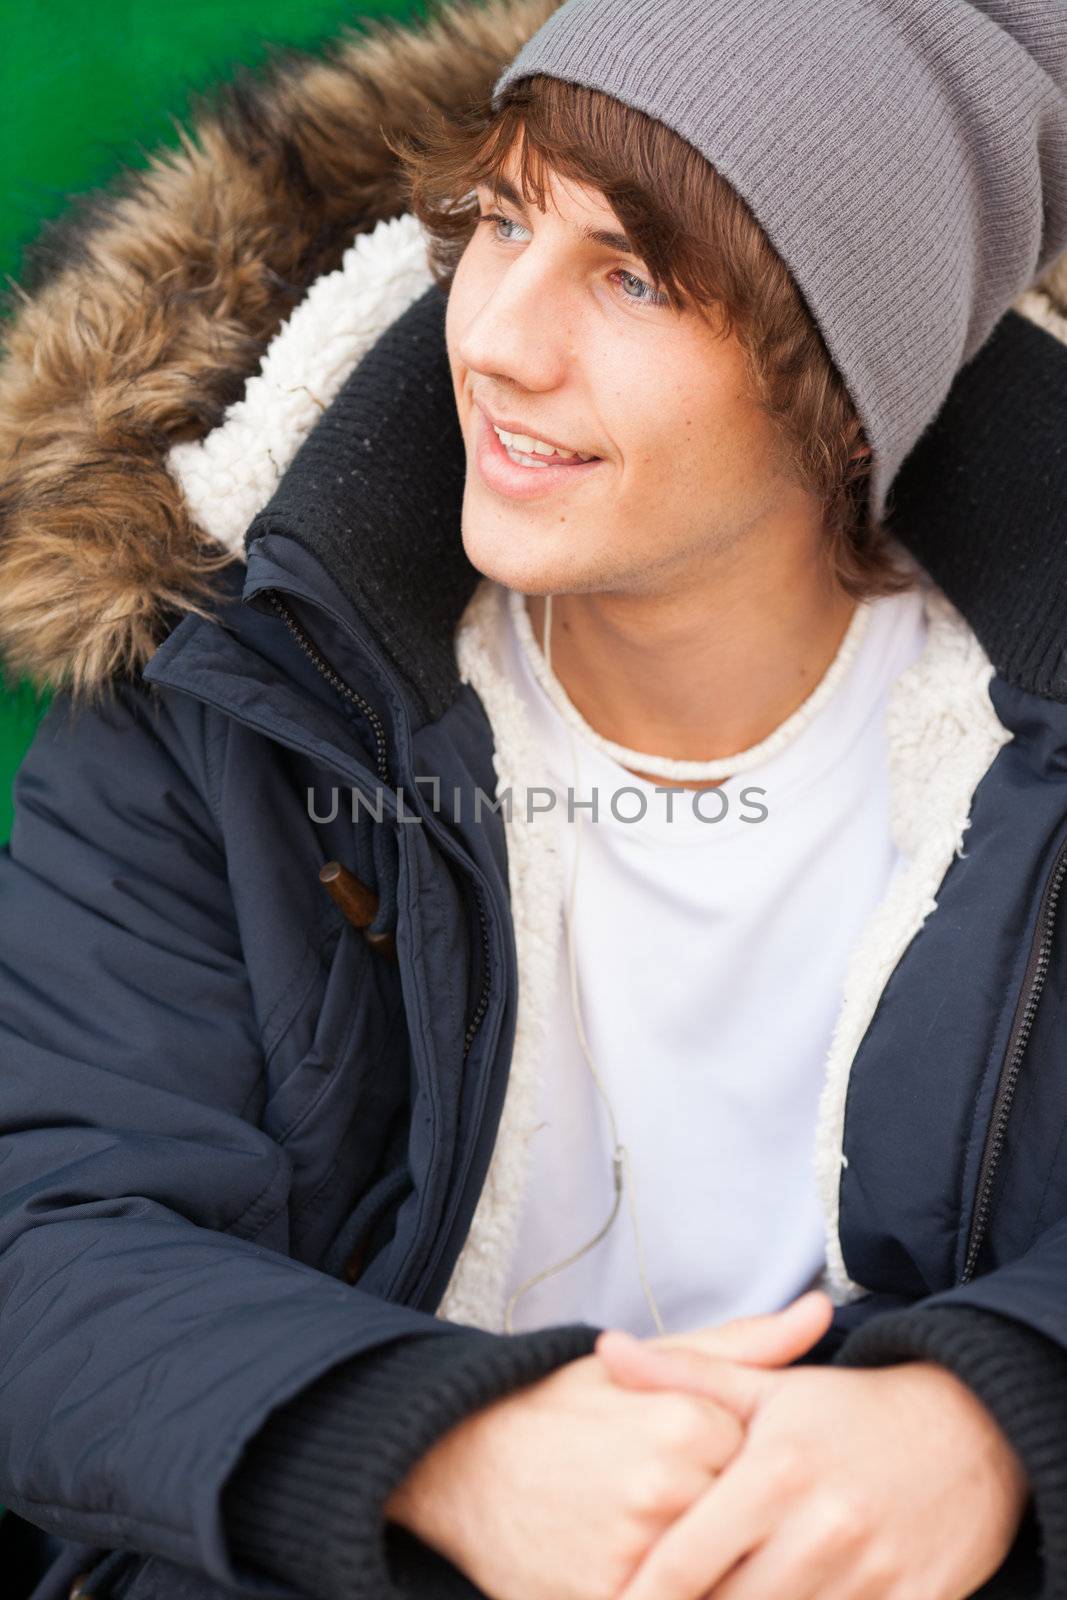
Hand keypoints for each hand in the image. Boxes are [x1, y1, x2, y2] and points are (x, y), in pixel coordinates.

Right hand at [383, 1293, 830, 1599]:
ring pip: (722, 1581)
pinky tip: (678, 1577)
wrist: (461, 1462)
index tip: (726, 1474)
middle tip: (716, 1521)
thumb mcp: (645, 1364)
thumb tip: (823, 1310)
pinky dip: (685, 1596)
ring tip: (706, 1553)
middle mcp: (664, 1490)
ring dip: (721, 1575)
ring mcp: (634, 1557)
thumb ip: (742, 1345)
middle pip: (748, 1529)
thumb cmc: (562, 1408)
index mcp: (684, 1424)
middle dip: (741, 1532)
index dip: (753, 1477)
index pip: (769, 1470)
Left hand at [595, 1329, 1030, 1599]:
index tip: (610, 1599)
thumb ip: (683, 1375)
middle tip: (651, 1594)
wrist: (969, 1432)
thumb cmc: (849, 1413)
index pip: (685, 1561)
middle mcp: (820, 1529)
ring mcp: (869, 1576)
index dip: (640, 1596)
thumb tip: (604, 1349)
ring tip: (720, 1596)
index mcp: (775, 1474)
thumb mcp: (766, 1389)